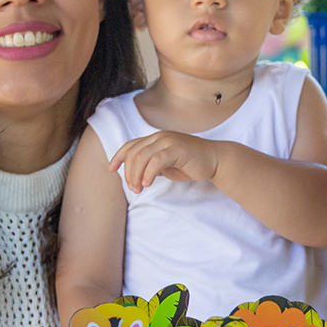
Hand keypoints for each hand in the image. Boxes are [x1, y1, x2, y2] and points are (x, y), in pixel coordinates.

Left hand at [109, 131, 224, 193]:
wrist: (215, 160)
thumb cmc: (190, 164)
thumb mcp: (165, 165)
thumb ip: (150, 165)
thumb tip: (134, 174)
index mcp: (155, 139)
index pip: (130, 145)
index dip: (118, 157)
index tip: (111, 169)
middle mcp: (159, 137)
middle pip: (133, 153)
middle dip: (129, 173)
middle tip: (134, 189)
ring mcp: (168, 141)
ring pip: (142, 157)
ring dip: (137, 175)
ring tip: (139, 188)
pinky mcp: (177, 149)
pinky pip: (156, 161)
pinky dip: (149, 173)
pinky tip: (149, 184)